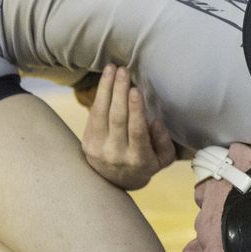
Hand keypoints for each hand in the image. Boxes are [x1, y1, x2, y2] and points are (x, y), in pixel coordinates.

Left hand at [81, 64, 175, 189]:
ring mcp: (98, 150)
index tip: (136, 89)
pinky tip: (106, 80)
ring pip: (101, 114)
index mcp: (138, 160)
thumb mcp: (163, 159)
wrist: (116, 182)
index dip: (135, 110)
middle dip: (119, 92)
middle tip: (124, 71)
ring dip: (106, 88)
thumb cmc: (146, 163)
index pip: (136, 131)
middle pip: (117, 118)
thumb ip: (163, 141)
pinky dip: (99, 95)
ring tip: (112, 69)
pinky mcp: (87, 144)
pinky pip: (93, 115)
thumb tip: (156, 121)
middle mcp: (116, 155)